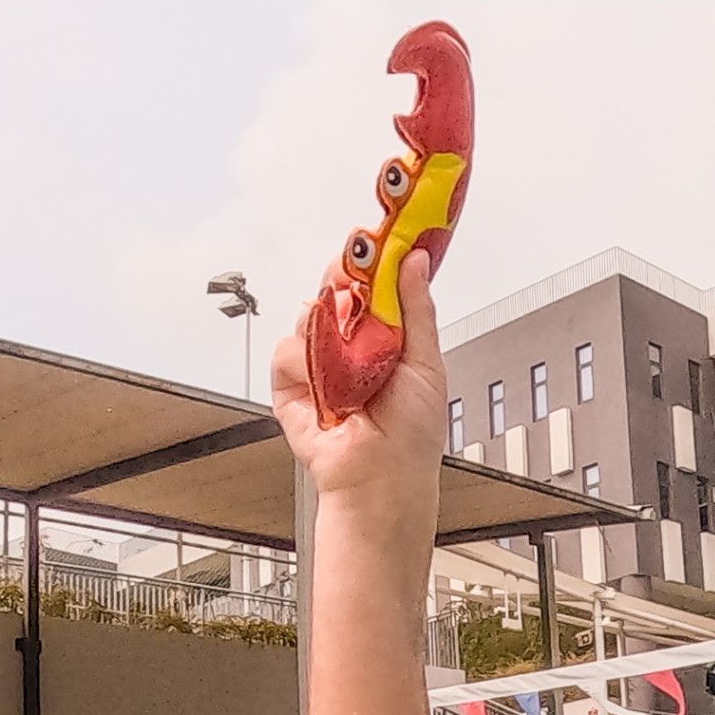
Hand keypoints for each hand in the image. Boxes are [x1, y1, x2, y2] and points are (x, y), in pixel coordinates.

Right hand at [270, 253, 448, 512]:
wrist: (383, 475)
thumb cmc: (413, 432)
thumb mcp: (427, 361)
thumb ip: (416, 308)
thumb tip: (414, 260)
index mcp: (387, 335)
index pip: (374, 284)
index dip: (371, 260)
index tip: (375, 239)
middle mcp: (351, 344)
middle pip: (336, 289)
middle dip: (342, 278)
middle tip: (353, 277)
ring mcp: (320, 362)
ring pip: (310, 314)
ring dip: (330, 330)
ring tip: (353, 363)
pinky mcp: (291, 383)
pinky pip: (288, 351)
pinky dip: (306, 365)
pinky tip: (328, 386)